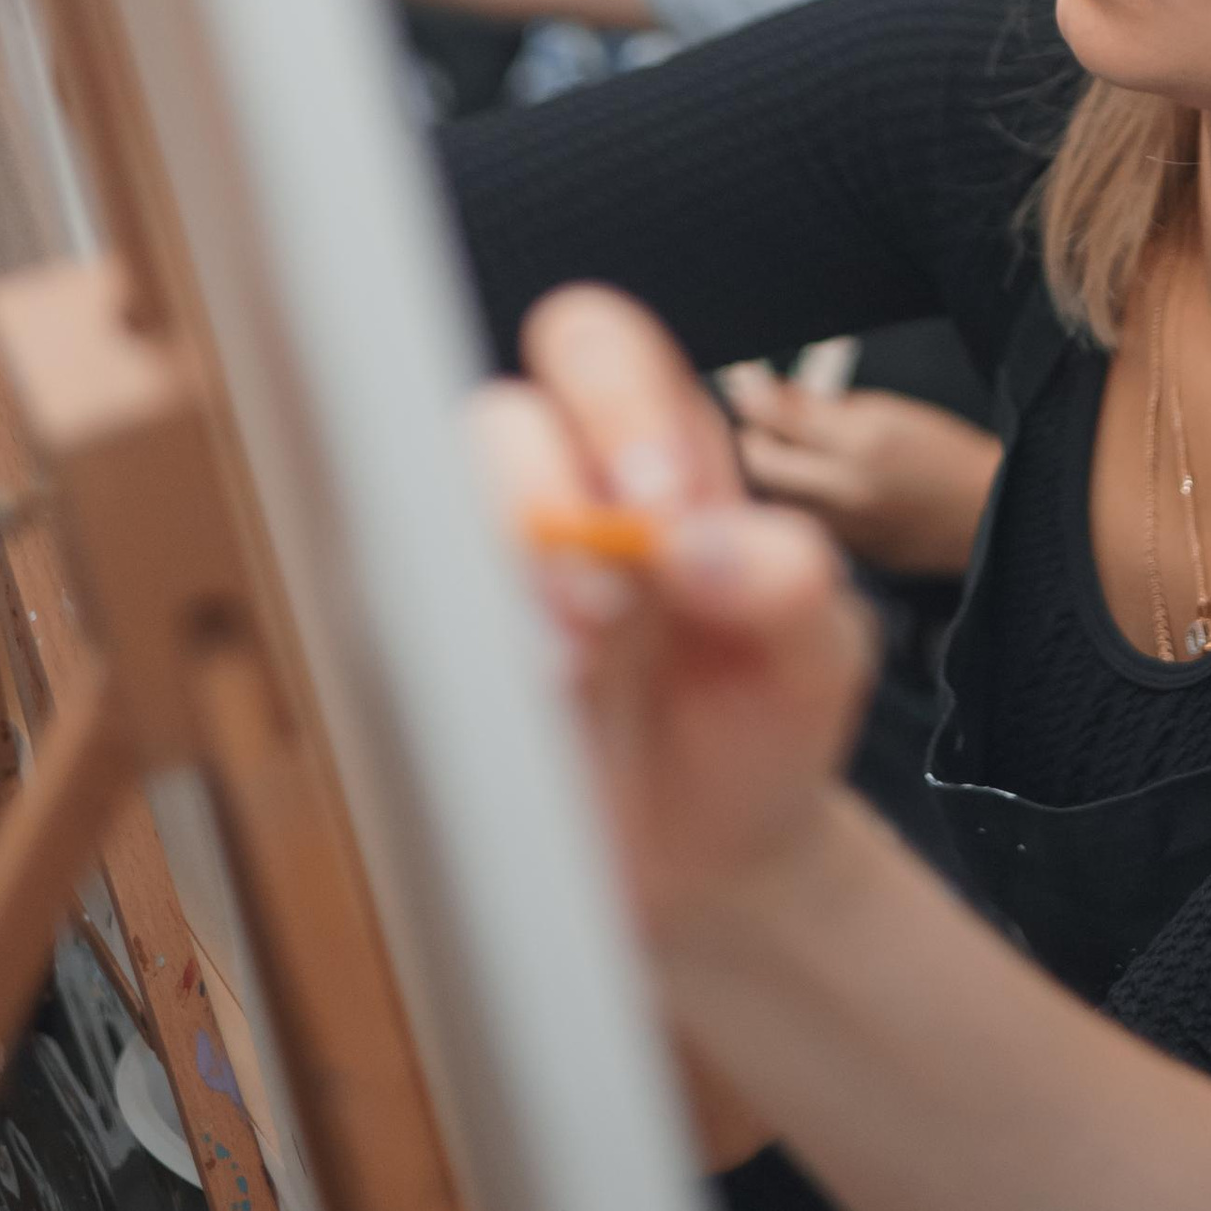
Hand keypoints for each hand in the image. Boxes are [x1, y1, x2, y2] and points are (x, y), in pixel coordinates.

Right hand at [478, 287, 876, 944]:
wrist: (714, 861)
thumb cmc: (762, 721)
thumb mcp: (819, 653)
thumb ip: (790, 581)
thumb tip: (695, 545)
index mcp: (653, 451)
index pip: (597, 349)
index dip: (614, 405)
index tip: (663, 508)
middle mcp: (553, 493)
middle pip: (494, 419)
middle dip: (541, 493)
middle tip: (608, 599)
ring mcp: (483, 578)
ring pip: (420, 513)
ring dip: (494, 582)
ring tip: (570, 671)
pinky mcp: (431, 665)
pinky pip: (391, 625)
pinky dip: (449, 661)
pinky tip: (522, 709)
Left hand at [722, 366, 1000, 576]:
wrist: (988, 517)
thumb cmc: (943, 453)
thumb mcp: (886, 410)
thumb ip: (818, 406)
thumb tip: (757, 390)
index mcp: (862, 443)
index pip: (776, 417)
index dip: (752, 395)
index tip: (744, 382)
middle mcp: (847, 491)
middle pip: (758, 464)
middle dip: (751, 437)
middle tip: (758, 421)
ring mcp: (842, 531)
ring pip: (769, 500)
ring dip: (766, 474)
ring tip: (778, 454)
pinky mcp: (841, 558)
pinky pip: (795, 527)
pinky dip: (787, 505)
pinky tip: (803, 489)